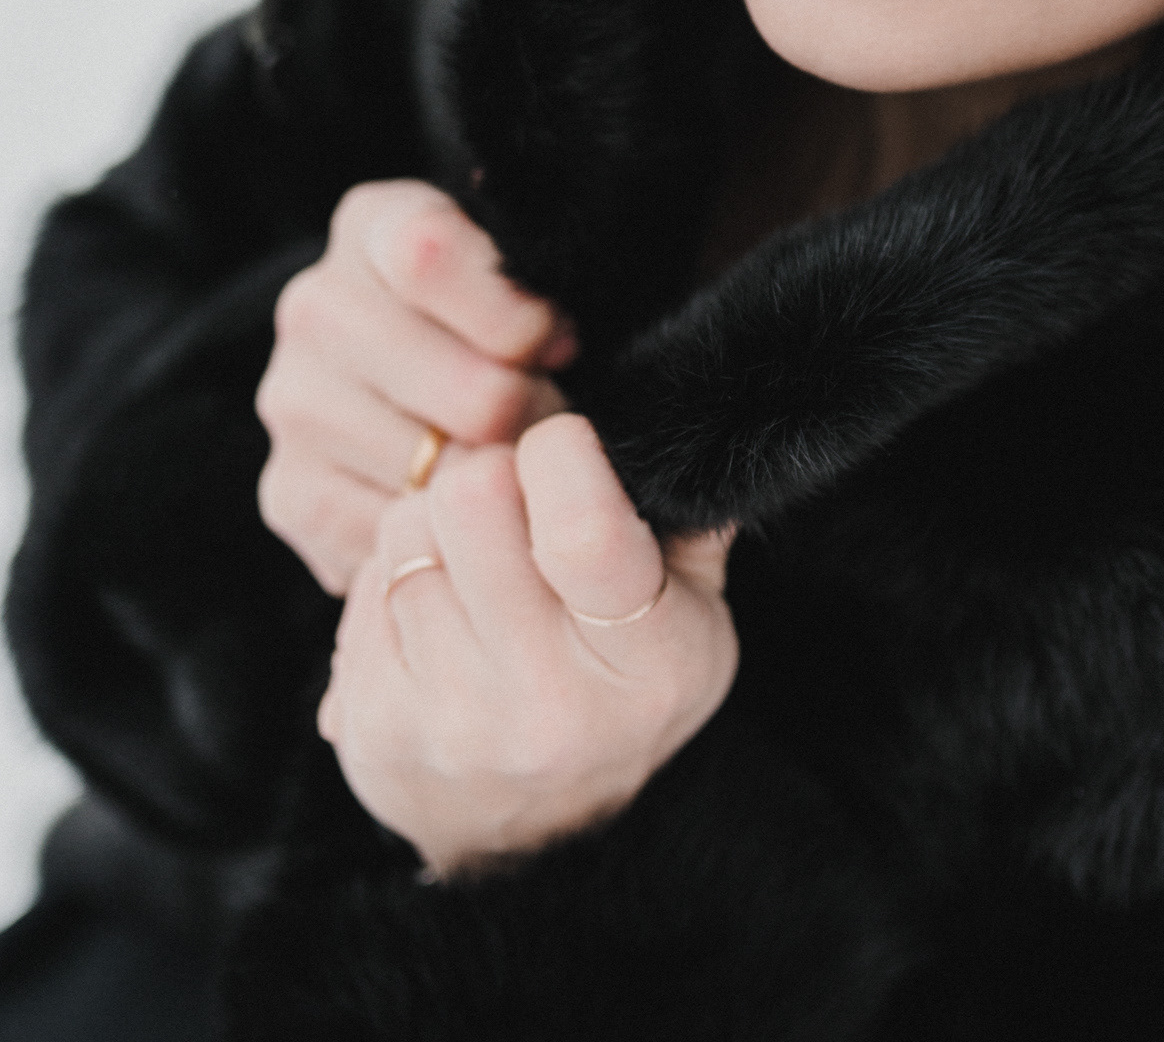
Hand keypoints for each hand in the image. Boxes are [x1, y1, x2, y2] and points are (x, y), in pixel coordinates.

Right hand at [257, 181, 574, 594]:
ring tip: (519, 466)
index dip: (517, 314)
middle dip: (523, 412)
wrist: (456, 408)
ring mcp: (291, 398)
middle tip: (553, 420)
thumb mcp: (548, 280)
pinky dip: (446, 535)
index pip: (430, 253)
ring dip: (493, 479)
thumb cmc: (526, 328)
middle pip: (446, 376)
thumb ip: (572, 280)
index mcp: (377, 224)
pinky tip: (471, 513)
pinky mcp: (286, 490)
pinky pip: (387, 531)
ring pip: (426, 462)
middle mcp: (316, 303)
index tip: (566, 341)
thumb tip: (604, 338)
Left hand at [318, 414, 737, 874]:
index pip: (582, 528)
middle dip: (488, 474)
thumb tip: (669, 432)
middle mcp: (546, 703)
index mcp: (646, 663)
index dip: (562, 452)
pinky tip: (437, 614)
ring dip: (436, 525)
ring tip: (476, 567)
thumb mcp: (693, 615)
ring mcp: (450, 723)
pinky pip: (362, 585)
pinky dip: (396, 578)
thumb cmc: (624, 688)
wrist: (544, 839)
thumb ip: (685, 521)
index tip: (565, 448)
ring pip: (406, 530)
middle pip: (469, 499)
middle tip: (511, 501)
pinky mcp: (372, 730)